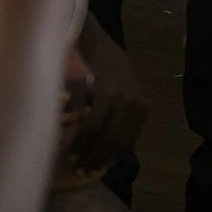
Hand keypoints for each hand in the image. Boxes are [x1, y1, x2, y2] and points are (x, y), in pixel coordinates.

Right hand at [72, 22, 147, 173]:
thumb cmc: (107, 69)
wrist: (94, 40)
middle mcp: (134, 103)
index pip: (126, 142)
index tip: (95, 170)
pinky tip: (69, 141)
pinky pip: (89, 119)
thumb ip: (119, 120)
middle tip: (80, 171)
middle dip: (96, 158)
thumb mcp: (122, 94)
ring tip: (73, 160)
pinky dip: (78, 133)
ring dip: (85, 149)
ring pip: (101, 133)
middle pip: (114, 140)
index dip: (110, 158)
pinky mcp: (102, 90)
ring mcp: (119, 96)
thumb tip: (110, 154)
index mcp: (142, 108)